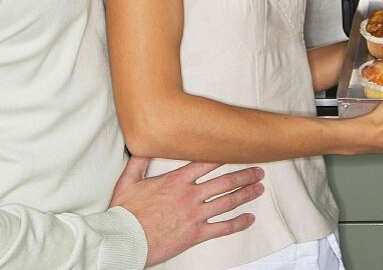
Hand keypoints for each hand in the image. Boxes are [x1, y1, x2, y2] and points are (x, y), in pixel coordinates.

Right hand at [109, 157, 263, 265]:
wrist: (124, 239)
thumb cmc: (124, 213)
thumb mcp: (128, 181)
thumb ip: (139, 161)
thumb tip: (143, 143)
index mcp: (176, 180)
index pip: (207, 162)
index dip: (225, 155)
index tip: (238, 150)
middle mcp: (190, 195)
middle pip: (224, 182)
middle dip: (244, 175)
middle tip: (258, 170)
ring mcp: (195, 215)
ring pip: (227, 202)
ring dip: (246, 194)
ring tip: (258, 188)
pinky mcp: (196, 234)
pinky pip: (223, 228)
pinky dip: (238, 223)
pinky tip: (249, 219)